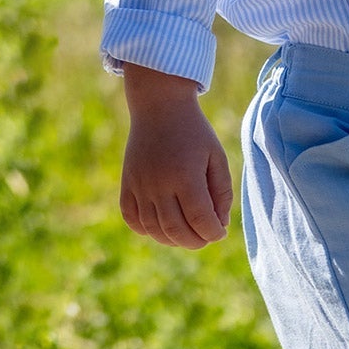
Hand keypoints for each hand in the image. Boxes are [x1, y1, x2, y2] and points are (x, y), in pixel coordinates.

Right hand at [119, 65, 232, 248]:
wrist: (159, 107)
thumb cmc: (194, 132)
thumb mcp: (216, 157)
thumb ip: (222, 193)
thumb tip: (218, 224)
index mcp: (185, 176)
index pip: (200, 220)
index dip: (213, 233)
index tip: (220, 232)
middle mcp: (159, 184)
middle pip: (176, 230)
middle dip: (196, 241)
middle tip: (206, 237)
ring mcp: (139, 185)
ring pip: (154, 229)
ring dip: (173, 239)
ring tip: (187, 233)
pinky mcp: (126, 184)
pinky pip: (132, 219)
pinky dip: (147, 230)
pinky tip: (162, 225)